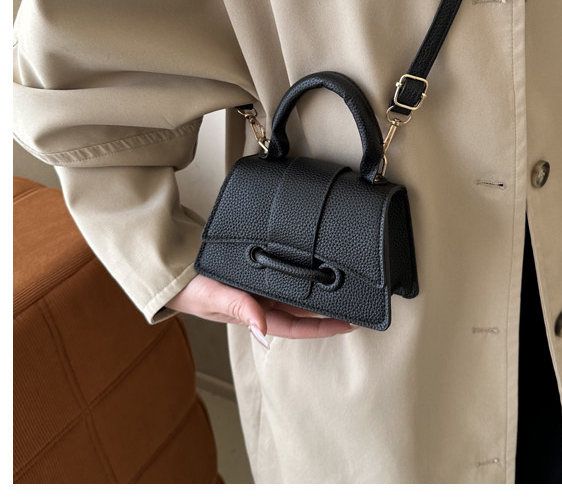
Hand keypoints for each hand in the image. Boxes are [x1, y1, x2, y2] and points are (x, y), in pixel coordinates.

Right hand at [166, 274, 355, 348]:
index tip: (349, 323)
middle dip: (328, 309)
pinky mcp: (255, 272)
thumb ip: (239, 308)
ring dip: (317, 291)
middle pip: (302, 309)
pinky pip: (282, 274)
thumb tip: (262, 327)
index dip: (323, 326)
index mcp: (254, 315)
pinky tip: (313, 264)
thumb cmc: (189, 289)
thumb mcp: (214, 298)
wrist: (173, 269)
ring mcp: (259, 288)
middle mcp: (260, 303)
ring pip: (295, 292)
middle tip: (357, 302)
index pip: (296, 325)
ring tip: (343, 284)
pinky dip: (299, 271)